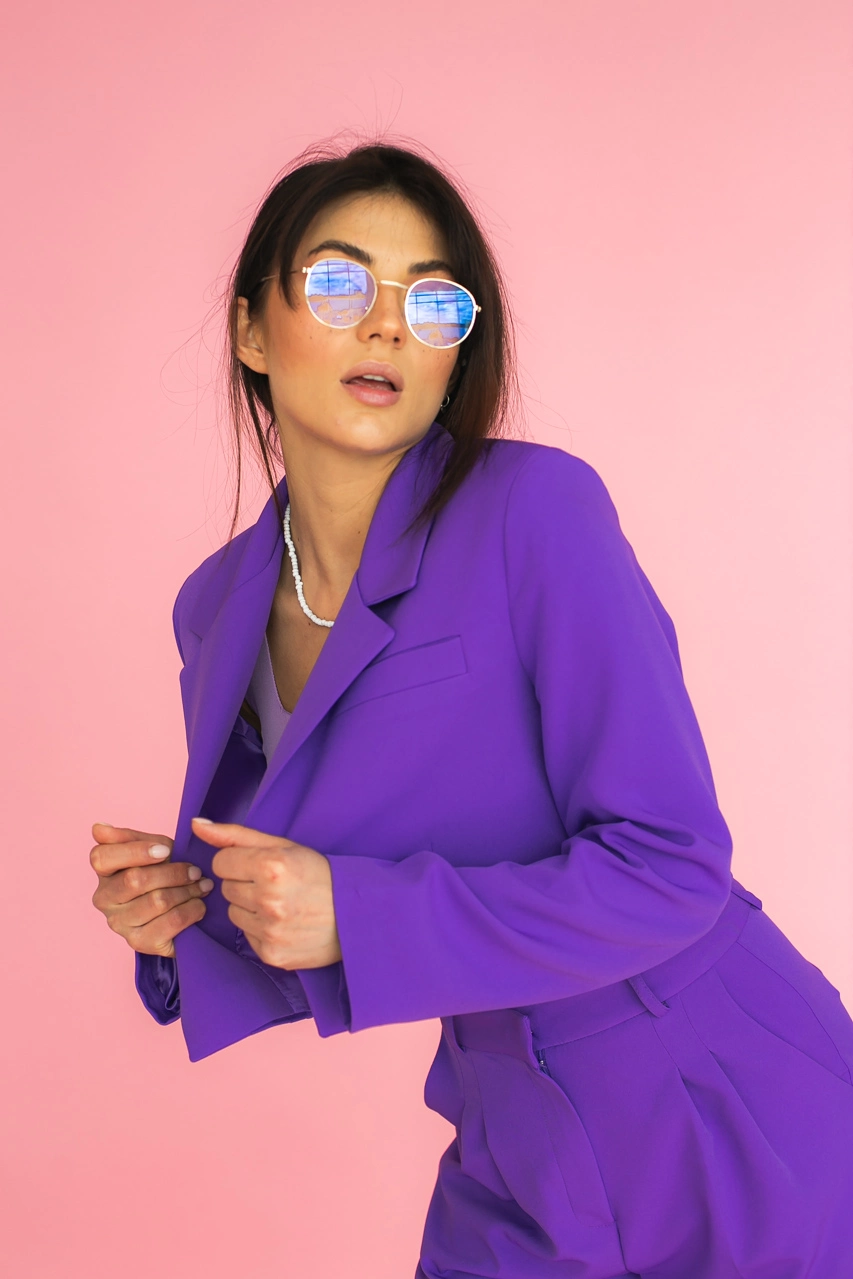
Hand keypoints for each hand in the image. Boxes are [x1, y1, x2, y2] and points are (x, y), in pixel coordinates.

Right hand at [90, 822, 213, 958]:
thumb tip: (98, 827)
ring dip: (188, 891)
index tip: (166, 850)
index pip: (102, 857)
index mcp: (103, 872)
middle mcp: (104, 899)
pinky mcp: (139, 943)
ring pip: (157, 901)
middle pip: (135, 879)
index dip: (136, 851)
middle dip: (173, 873)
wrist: (180, 912)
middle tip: (196, 870)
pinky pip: (171, 922)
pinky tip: (199, 905)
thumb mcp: (152, 849)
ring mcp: (119, 924)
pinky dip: (192, 910)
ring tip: (203, 885)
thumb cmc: (164, 873)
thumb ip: (130, 837)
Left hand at [191, 817, 341, 969]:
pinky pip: (247, 936)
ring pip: (233, 913)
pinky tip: (285, 924)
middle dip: (246, 884)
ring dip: (251, 908)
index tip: (262, 865)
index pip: (220, 862)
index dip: (240, 862)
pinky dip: (261, 930)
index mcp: (271, 866)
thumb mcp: (284, 845)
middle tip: (276, 885)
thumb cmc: (320, 875)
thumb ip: (235, 835)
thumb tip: (196, 824)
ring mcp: (270, 931)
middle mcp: (269, 900)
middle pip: (226, 888)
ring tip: (281, 904)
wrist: (358, 915)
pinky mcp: (272, 954)